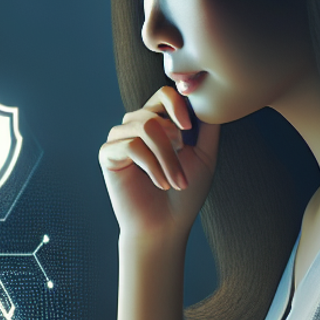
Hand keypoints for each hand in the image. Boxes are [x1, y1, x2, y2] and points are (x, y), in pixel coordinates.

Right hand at [99, 86, 218, 241]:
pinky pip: (131, 145)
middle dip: (174, 138)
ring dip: (166, 156)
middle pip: (154, 110)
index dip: (178, 104)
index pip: (164, 94)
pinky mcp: (107, 154)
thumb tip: (212, 97)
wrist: (165, 226)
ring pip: (144, 127)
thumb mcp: (204, 154)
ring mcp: (120, 139)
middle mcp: (136, 126)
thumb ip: (207, 126)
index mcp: (158, 122)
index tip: (189, 129)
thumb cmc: (185, 194)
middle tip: (183, 161)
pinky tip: (160, 184)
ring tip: (175, 180)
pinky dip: (151, 165)